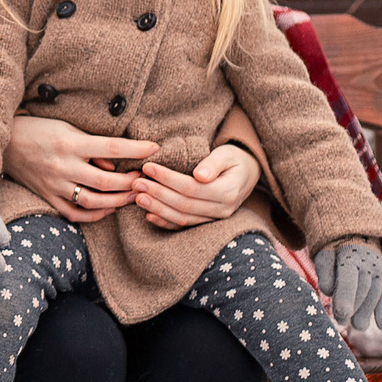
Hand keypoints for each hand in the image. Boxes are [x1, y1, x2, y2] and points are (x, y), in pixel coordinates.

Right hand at [3, 115, 158, 223]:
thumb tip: (114, 164)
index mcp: (69, 142)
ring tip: (132, 196)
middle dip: (130, 182)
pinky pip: (74, 213)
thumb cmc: (39, 129)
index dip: (136, 149)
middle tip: (146, 179)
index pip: (111, 147)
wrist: (3, 143)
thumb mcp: (67, 127)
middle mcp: (62, 166)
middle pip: (105, 181)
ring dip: (117, 201)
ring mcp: (54, 185)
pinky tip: (108, 209)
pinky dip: (94, 215)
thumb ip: (92, 146)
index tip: (154, 148)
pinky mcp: (47, 197)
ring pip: (92, 201)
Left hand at [133, 143, 262, 229]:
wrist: (246, 174)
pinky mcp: (206, 223)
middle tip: (136, 183)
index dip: (168, 179)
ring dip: (157, 209)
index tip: (148, 167)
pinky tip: (149, 215)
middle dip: (157, 194)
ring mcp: (214, 219)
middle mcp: (222, 209)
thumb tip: (200, 175)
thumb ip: (213, 163)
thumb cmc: (233, 160)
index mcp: (228, 192)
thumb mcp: (228, 155)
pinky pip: (184, 226)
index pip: (191, 188)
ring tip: (137, 197)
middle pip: (184, 205)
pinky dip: (165, 222)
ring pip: (182, 218)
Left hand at [313, 239, 381, 329]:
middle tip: (342, 321)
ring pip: (375, 294)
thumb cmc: (335, 253)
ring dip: (367, 312)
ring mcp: (379, 272)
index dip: (345, 297)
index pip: (348, 278)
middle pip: (363, 288)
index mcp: (350, 256)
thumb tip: (327, 291)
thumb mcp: (324, 255)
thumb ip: (324, 271)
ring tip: (359, 326)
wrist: (358, 238)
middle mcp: (368, 264)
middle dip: (354, 307)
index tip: (341, 315)